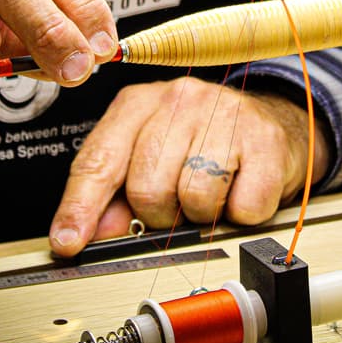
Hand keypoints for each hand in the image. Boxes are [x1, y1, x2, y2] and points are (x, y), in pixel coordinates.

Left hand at [48, 76, 330, 256]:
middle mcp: (179, 100)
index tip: (68, 243)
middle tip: (177, 204)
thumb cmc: (206, 141)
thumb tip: (93, 233)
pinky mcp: (265, 139)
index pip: (99, 161)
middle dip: (159, 214)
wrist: (273, 121)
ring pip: (194, 197)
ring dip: (201, 214)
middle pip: (147, 188)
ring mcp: (225, 114)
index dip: (80, 208)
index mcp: (139, 104)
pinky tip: (238, 191)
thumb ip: (116, 196)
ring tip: (209, 194)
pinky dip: (240, 213)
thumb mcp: (152, 156)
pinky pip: (242, 206)